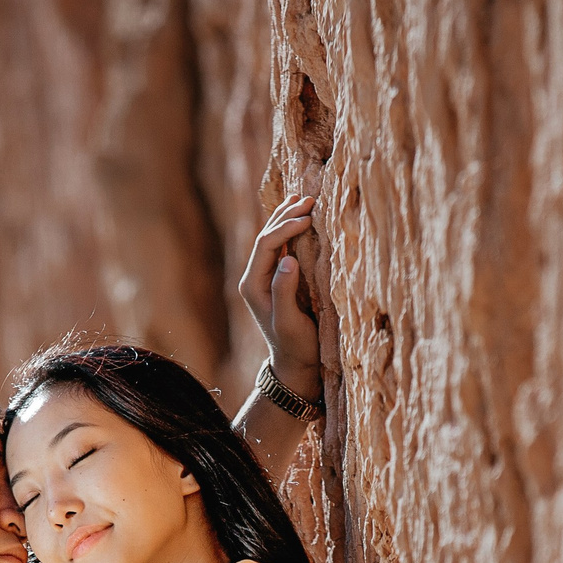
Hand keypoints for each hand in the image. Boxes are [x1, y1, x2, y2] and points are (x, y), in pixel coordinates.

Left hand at [237, 194, 322, 402]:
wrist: (295, 363)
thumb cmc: (295, 345)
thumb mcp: (290, 322)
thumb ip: (285, 291)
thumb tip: (288, 259)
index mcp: (253, 284)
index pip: (266, 245)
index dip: (286, 227)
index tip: (308, 217)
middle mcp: (255, 277)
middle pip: (267, 236)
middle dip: (287, 216)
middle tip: (309, 199)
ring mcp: (266, 276)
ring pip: (274, 238)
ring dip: (288, 218)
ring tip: (303, 199)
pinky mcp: (278, 278)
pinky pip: (282, 247)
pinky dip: (292, 230)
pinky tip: (302, 218)